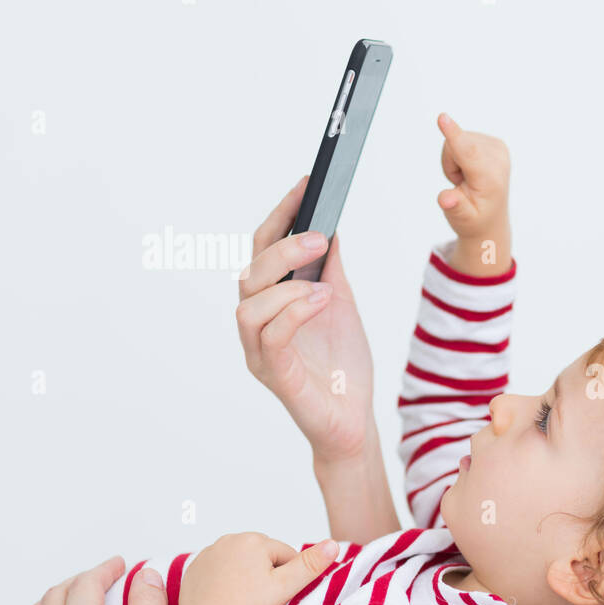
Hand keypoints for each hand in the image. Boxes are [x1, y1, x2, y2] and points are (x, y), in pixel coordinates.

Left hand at [177, 532, 340, 604]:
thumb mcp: (285, 587)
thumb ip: (311, 565)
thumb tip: (334, 544)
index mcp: (253, 540)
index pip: (286, 554)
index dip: (289, 576)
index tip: (280, 596)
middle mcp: (228, 540)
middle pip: (262, 556)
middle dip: (267, 573)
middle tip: (262, 600)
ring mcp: (208, 554)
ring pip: (241, 562)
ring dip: (247, 575)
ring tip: (245, 600)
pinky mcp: (194, 569)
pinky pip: (219, 569)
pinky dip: (226, 580)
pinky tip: (227, 598)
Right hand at [237, 176, 376, 462]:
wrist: (354, 420)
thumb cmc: (343, 366)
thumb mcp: (342, 305)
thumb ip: (330, 269)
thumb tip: (329, 224)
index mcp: (270, 303)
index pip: (262, 250)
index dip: (281, 215)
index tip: (307, 184)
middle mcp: (256, 325)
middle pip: (249, 273)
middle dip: (283, 246)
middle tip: (319, 234)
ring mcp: (261, 353)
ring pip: (250, 305)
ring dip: (287, 283)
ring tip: (325, 281)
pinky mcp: (276, 377)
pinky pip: (272, 339)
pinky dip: (294, 312)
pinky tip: (321, 300)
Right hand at [436, 113, 511, 274]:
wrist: (491, 218)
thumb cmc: (474, 219)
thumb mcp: (462, 220)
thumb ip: (455, 207)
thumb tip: (446, 199)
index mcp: (491, 180)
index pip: (469, 153)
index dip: (454, 135)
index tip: (442, 117)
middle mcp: (498, 159)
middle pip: (454, 145)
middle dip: (449, 164)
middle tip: (461, 184)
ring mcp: (498, 148)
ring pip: (456, 139)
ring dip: (454, 160)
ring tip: (466, 179)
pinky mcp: (494, 142)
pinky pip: (462, 137)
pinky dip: (460, 154)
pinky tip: (471, 171)